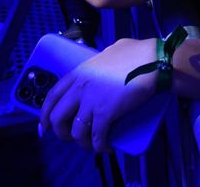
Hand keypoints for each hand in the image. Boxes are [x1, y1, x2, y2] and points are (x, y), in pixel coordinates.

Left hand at [39, 37, 159, 153]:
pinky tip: (105, 148)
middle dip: (61, 133)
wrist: (153, 61)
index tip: (45, 126)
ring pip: (76, 132)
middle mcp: (80, 88)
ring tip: (90, 145)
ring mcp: (91, 102)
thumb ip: (103, 59)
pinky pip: (97, 137)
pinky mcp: (106, 114)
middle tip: (70, 137)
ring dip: (81, 142)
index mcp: (79, 73)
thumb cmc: (137, 52)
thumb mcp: (112, 50)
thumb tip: (105, 60)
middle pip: (58, 118)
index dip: (45, 114)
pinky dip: (99, 146)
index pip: (52, 97)